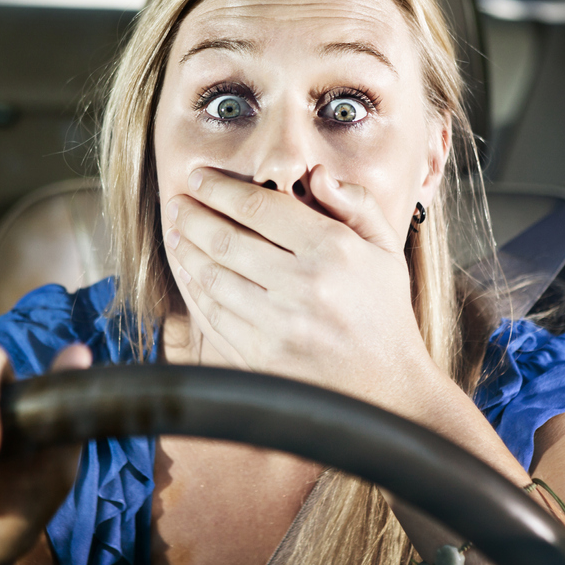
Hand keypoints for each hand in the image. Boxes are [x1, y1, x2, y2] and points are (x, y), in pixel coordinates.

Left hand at [163, 165, 430, 405]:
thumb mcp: (386, 249)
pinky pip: (213, 316)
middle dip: (194, 216)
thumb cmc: (384, 313)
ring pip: (213, 277)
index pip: (259, 207)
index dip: (220, 189)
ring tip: (177, 233)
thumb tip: (316, 175)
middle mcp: (303, 286)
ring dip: (187, 251)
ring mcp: (278, 326)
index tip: (198, 177)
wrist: (387, 389)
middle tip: (178, 202)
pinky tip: (190, 274)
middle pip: (226, 240)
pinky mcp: (260, 358)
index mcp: (333, 251)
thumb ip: (356, 203)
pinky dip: (195, 291)